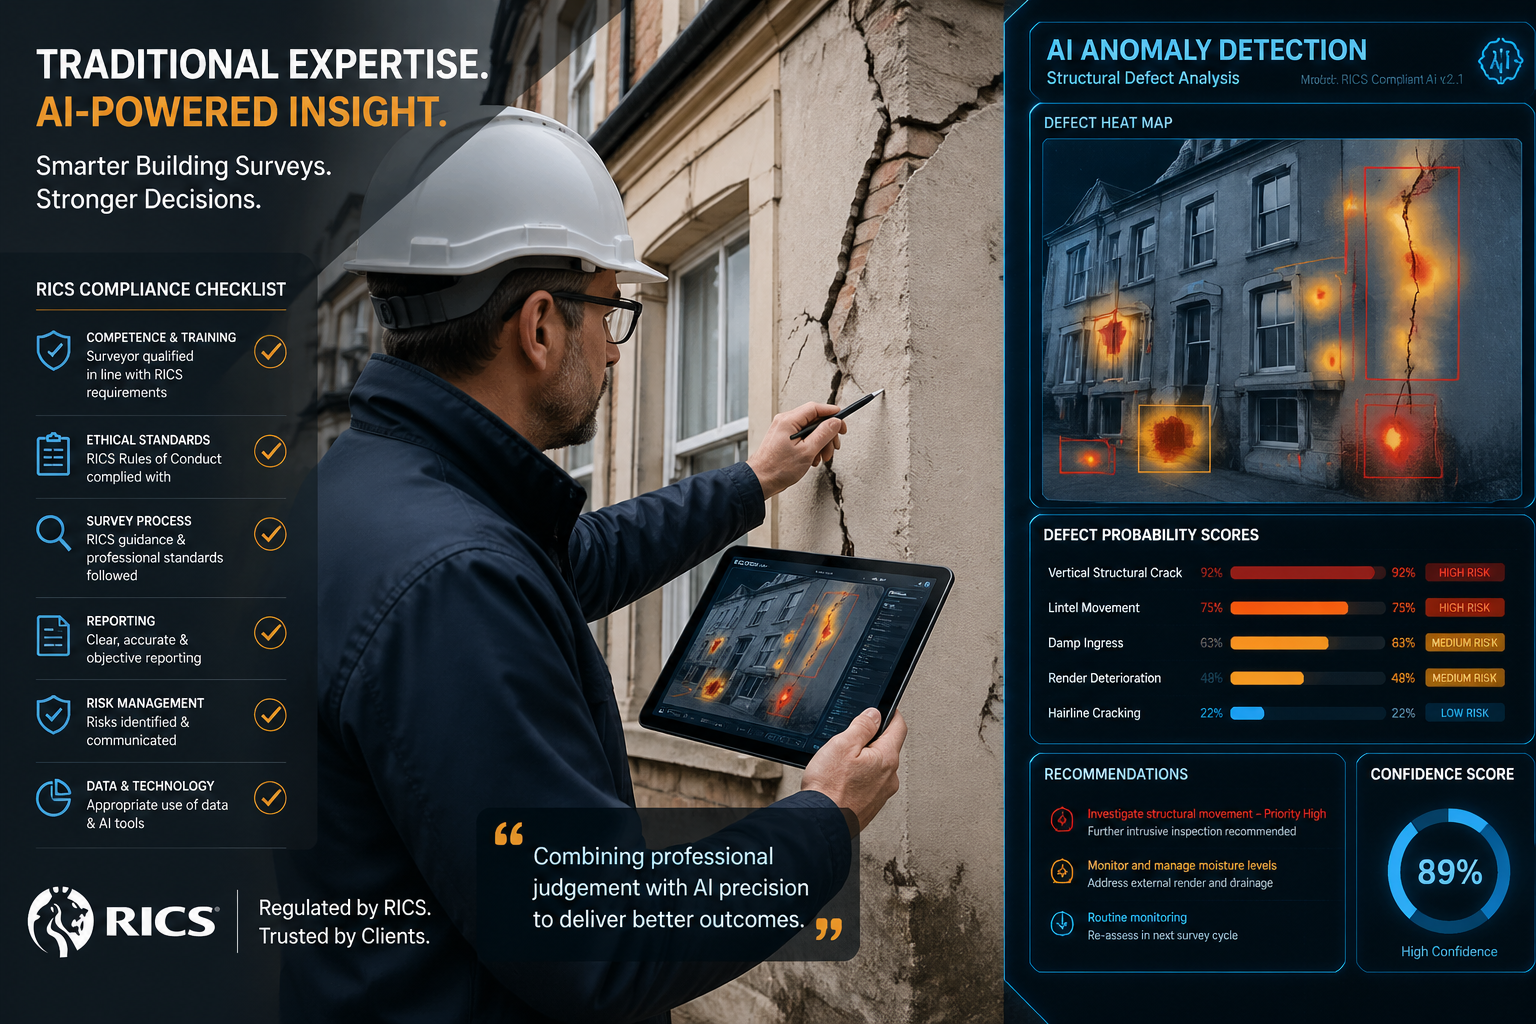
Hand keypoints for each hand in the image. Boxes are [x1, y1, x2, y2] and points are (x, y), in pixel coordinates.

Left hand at [746, 402, 846, 499]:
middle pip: (814, 420)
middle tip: (833, 447)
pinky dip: (811, 448)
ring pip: (810, 431)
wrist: (760, 481)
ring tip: (821, 458)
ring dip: (820, 444)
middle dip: (827, 435)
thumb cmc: (777, 468)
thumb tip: (835, 422)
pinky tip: (812, 460)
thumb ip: (823, 434)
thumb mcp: (807, 451)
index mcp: (789, 420)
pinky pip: (803, 438)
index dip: (832, 414)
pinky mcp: (784, 440)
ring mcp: (784, 431)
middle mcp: (785, 422)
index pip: (816, 408)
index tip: (842, 423)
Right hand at [801, 708, 905, 831]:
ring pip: (877, 768)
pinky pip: (869, 784)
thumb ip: (862, 726)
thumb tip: (874, 714)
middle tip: (850, 740)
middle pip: (887, 748)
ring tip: (840, 765)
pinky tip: (841, 781)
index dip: (891, 714)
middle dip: (872, 740)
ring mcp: (881, 794)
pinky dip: (859, 779)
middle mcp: (889, 778)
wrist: (820, 821)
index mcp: (886, 759)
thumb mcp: (843, 744)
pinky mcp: (871, 806)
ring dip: (864, 762)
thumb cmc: (829, 787)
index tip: (887, 709)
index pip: (899, 728)